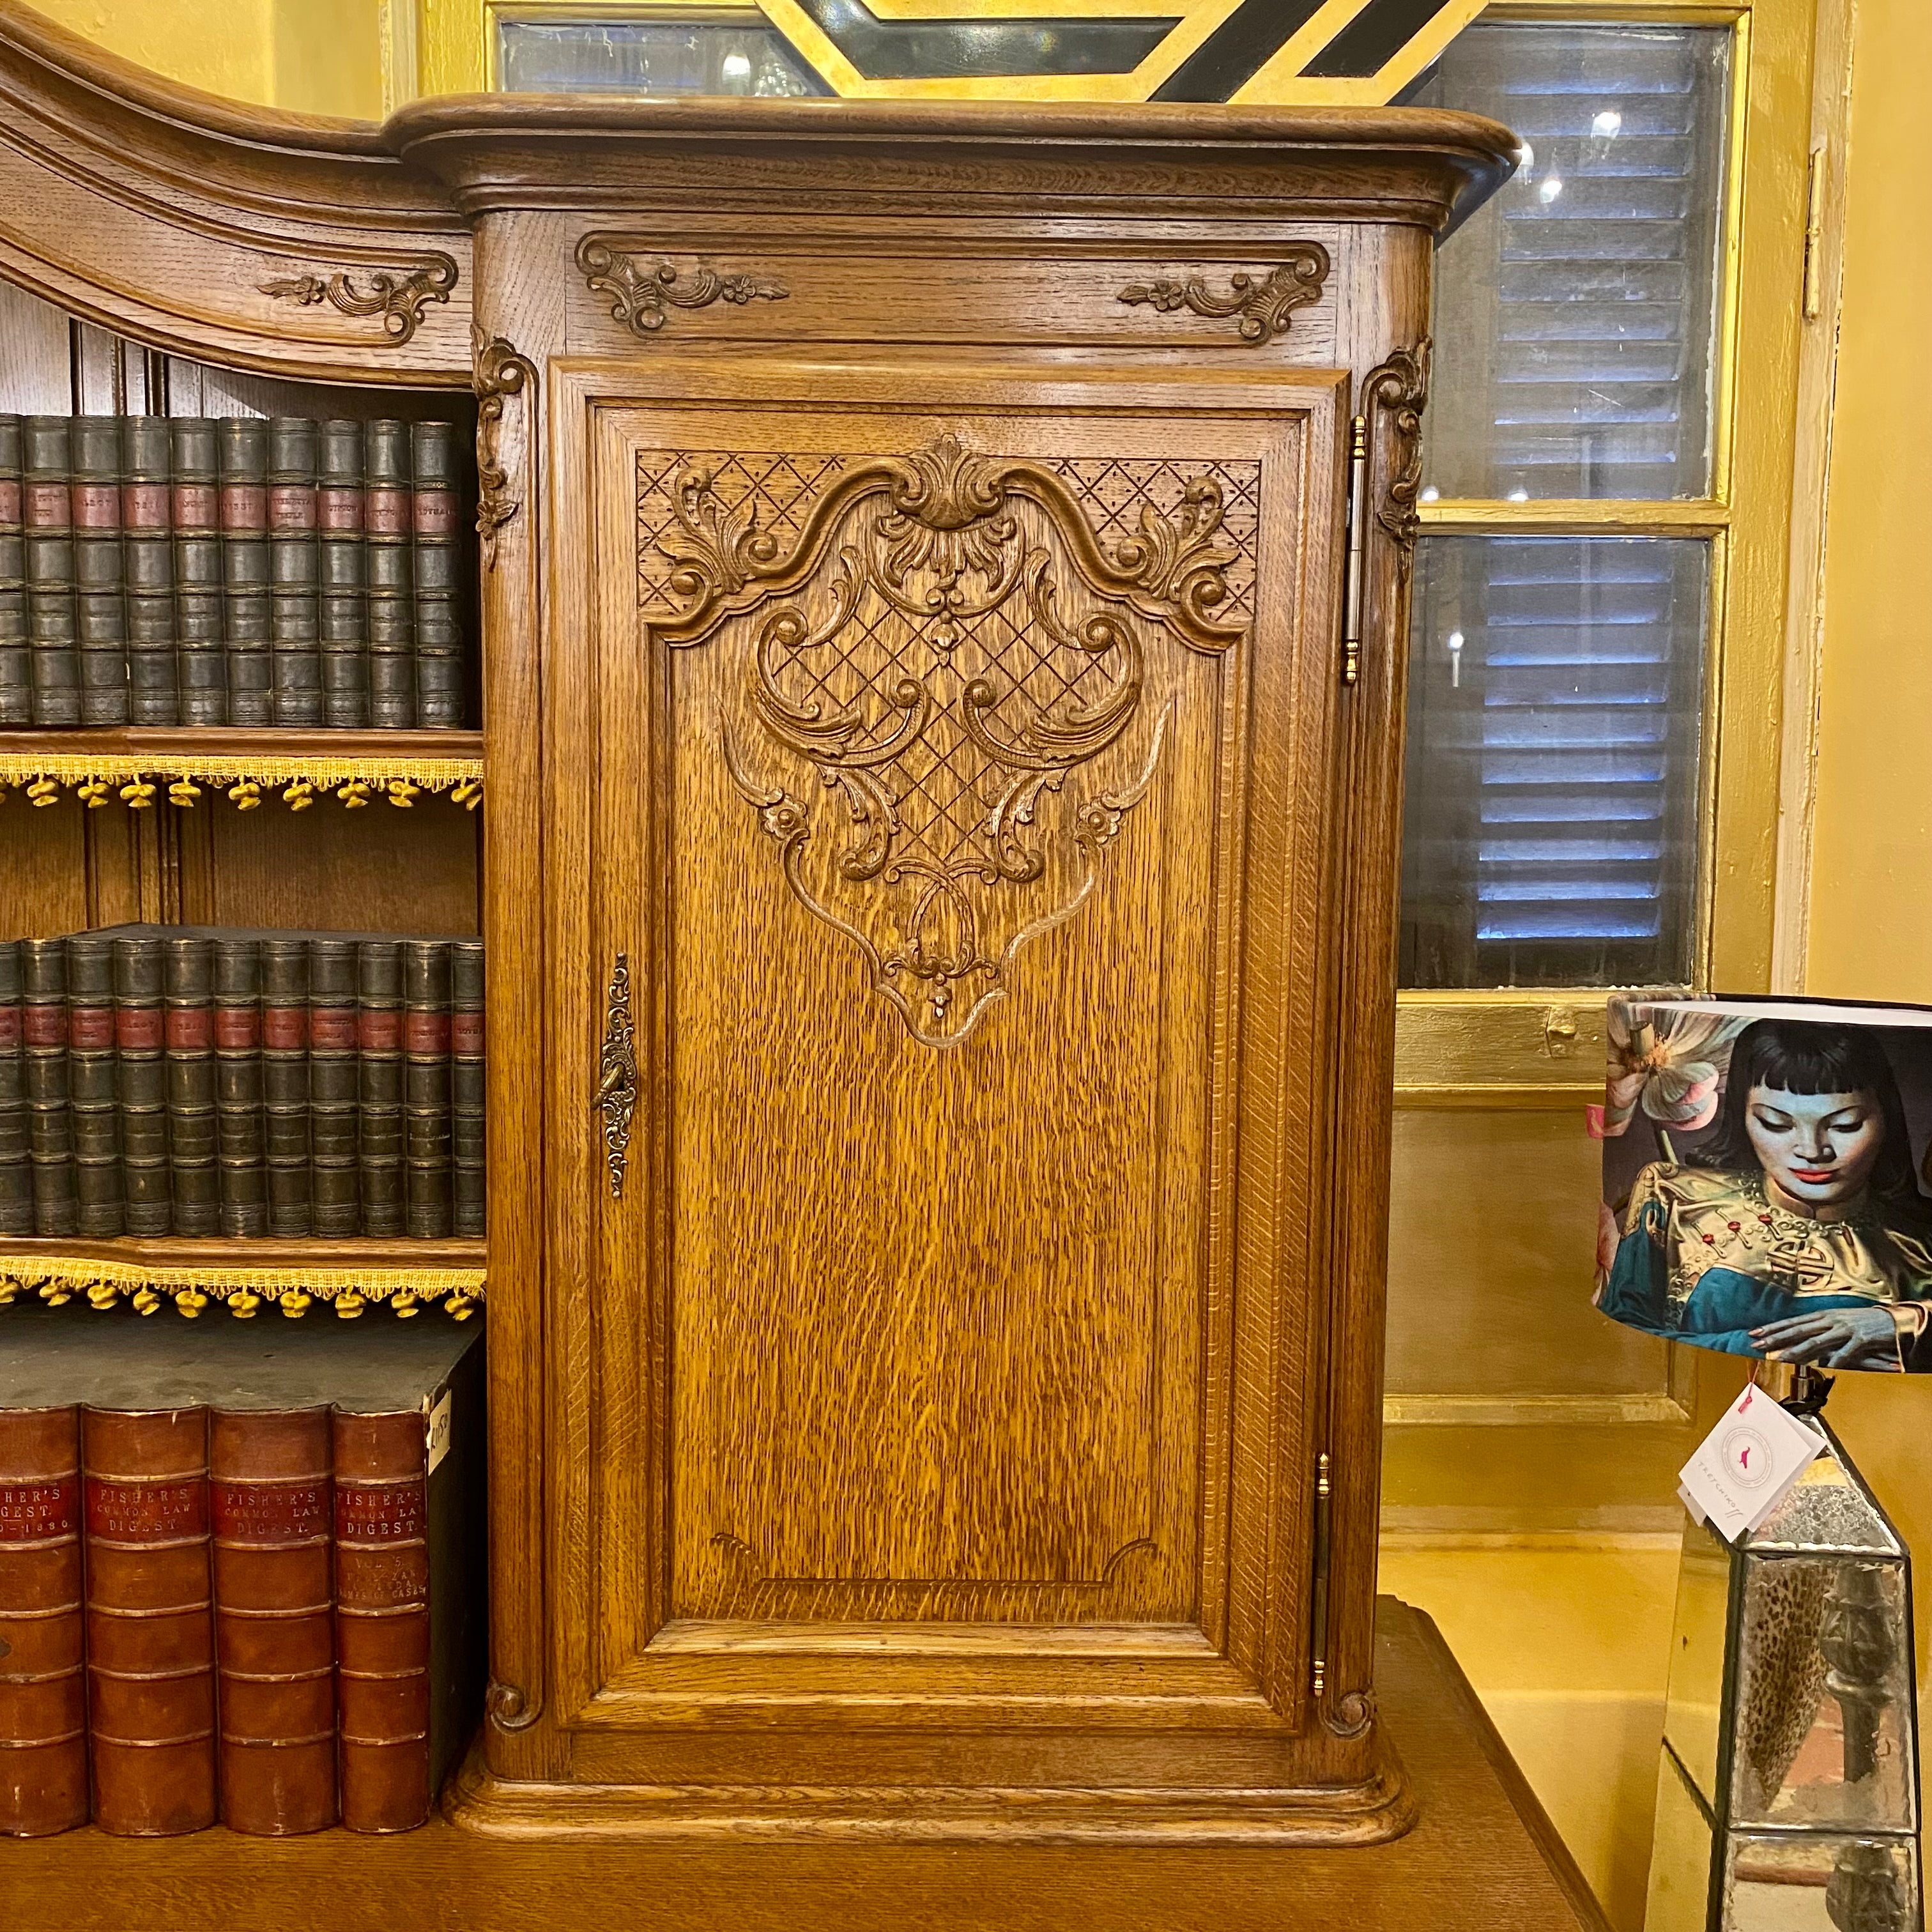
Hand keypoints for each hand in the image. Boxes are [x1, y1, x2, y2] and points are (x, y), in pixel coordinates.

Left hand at [1751, 1305, 1905, 1370]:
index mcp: (1823, 1316)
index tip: (1754, 1333)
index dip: (1772, 1328)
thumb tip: (1799, 1339)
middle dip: (1776, 1338)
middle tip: (1756, 1344)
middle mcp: (1830, 1320)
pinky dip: (1834, 1359)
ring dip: (1796, 1350)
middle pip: (1798, 1330)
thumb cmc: (1863, 1322)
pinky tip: (1823, 1367)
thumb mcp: (1837, 1322)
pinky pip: (1845, 1352)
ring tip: (1780, 1358)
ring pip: (1816, 1341)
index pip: (1792, 1322)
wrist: (1892, 1320)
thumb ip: (1819, 1330)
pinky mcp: (1861, 1339)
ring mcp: (1845, 1329)